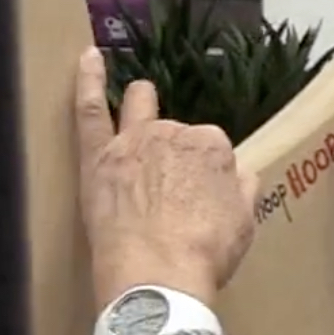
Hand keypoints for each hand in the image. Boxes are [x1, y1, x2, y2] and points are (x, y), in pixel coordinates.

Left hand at [75, 49, 260, 311]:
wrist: (157, 277)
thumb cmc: (204, 255)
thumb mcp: (244, 224)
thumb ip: (243, 190)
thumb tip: (242, 174)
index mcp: (213, 147)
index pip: (212, 150)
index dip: (209, 172)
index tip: (204, 196)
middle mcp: (175, 133)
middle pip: (177, 133)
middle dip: (178, 151)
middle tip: (174, 188)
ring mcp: (134, 140)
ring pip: (139, 107)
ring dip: (142, 99)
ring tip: (141, 96)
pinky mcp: (98, 156)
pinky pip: (91, 108)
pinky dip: (89, 80)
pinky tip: (89, 57)